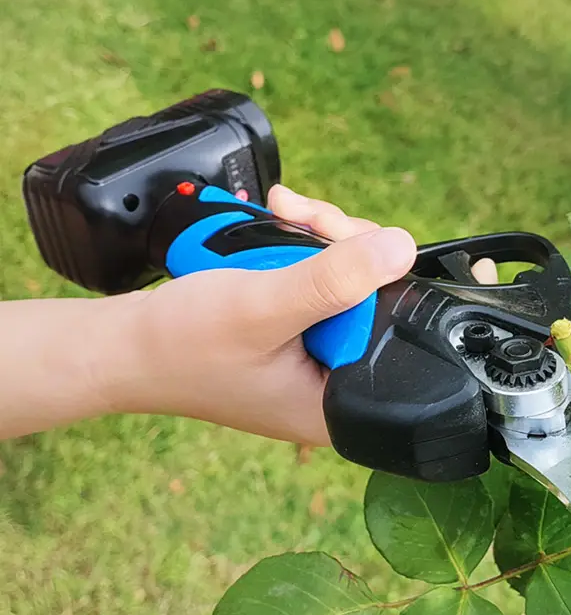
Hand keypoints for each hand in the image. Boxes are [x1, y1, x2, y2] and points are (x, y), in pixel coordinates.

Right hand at [104, 186, 416, 445]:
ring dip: (320, 237)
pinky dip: (300, 248)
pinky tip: (279, 222)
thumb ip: (334, 281)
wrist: (125, 345)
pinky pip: (318, 281)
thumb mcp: (263, 307)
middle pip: (374, 298)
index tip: (346, 240)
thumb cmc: (182, 342)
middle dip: (343, 246)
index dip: (379, 275)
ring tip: (284, 211)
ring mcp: (314, 356)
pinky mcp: (295, 333)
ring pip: (347, 280)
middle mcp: (334, 382)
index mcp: (338, 403)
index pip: (393, 327)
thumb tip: (402, 248)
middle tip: (306, 218)